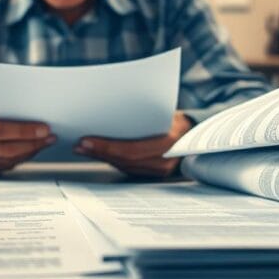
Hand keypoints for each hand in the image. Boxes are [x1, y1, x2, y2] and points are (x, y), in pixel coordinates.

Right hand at [0, 102, 55, 176]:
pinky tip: (35, 147)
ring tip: (47, 140)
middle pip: (8, 149)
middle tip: (50, 135)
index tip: (44, 127)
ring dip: (33, 150)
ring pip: (11, 159)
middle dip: (33, 142)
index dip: (23, 131)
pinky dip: (25, 156)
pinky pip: (10, 165)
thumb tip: (33, 104)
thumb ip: (3, 105)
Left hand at [74, 112, 193, 177]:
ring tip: (82, 148)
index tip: (85, 139)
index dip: (106, 146)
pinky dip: (111, 160)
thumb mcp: (166, 111)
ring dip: (101, 157)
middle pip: (124, 160)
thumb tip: (111, 105)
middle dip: (99, 152)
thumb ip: (143, 112)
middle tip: (79, 144)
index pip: (131, 149)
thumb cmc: (178, 118)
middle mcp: (165, 160)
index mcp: (169, 142)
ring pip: (124, 166)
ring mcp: (159, 170)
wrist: (199, 133)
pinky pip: (128, 167)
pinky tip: (97, 152)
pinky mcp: (153, 173)